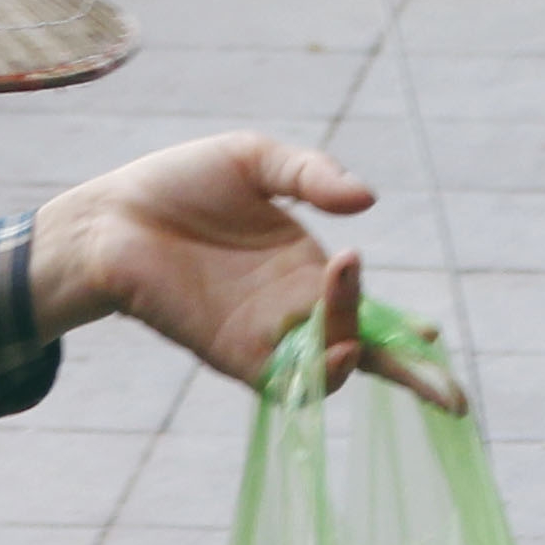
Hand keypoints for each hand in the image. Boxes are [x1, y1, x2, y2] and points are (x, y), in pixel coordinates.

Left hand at [32, 134, 461, 409]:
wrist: (109, 215)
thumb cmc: (178, 186)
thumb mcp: (256, 161)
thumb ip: (312, 175)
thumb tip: (366, 200)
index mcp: (308, 270)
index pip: (371, 308)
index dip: (407, 331)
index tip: (435, 338)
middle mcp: (294, 312)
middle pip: (365, 351)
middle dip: (410, 370)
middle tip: (431, 348)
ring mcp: (265, 337)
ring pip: (330, 367)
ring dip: (353, 348)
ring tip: (350, 312)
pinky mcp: (230, 353)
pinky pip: (284, 384)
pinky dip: (314, 376)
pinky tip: (333, 351)